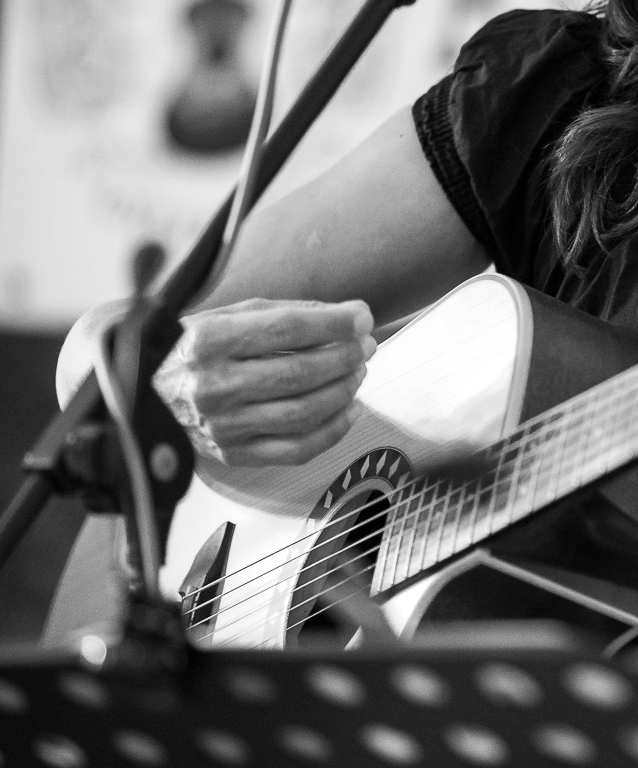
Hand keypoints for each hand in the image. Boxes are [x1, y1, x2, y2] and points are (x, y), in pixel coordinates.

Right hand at [154, 298, 374, 467]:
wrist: (142, 391)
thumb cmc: (194, 348)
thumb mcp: (229, 315)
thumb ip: (288, 313)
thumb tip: (349, 316)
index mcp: (208, 341)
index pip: (287, 329)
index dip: (334, 324)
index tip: (361, 318)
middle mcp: (213, 385)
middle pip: (300, 372)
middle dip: (345, 356)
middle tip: (365, 344)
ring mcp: (223, 425)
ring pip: (304, 412)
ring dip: (344, 390)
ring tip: (358, 370)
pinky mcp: (233, 454)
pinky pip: (297, 449)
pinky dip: (333, 430)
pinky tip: (350, 408)